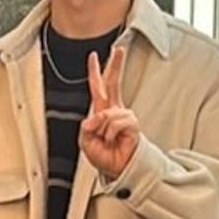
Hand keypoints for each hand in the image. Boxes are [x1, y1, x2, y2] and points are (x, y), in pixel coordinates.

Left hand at [80, 44, 141, 179]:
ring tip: (107, 141)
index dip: (95, 72)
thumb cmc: (104, 155)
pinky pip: (117, 122)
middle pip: (114, 83)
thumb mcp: (86, 141)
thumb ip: (88, 126)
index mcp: (101, 112)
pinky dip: (111, 133)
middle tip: (119, 49)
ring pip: (107, 113)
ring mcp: (124, 116)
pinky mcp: (133, 124)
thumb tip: (98, 116)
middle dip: (116, 65)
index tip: (94, 56)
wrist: (117, 169)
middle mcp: (114, 111)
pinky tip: (115, 140)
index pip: (98, 88)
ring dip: (102, 130)